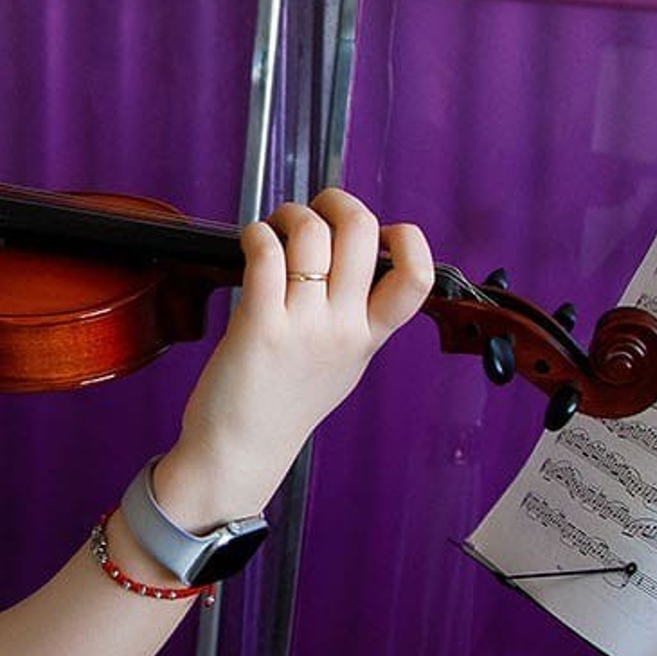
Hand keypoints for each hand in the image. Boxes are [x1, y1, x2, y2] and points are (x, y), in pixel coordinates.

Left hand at [153, 189, 433, 527]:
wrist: (239, 454)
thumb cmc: (282, 408)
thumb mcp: (342, 366)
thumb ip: (357, 320)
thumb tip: (355, 264)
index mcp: (369, 337)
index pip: (417, 277)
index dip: (407, 238)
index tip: (381, 231)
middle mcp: (343, 329)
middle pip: (361, 233)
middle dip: (337, 201)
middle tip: (316, 209)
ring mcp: (303, 327)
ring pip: (311, 234)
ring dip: (290, 214)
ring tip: (276, 227)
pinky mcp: (259, 326)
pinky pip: (266, 254)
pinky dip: (257, 233)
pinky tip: (252, 242)